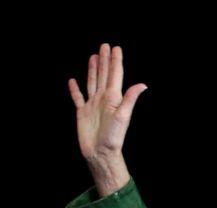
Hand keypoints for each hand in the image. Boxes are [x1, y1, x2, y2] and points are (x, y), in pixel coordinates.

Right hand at [67, 43, 147, 195]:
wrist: (100, 153)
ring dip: (93, 70)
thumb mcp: (123, 116)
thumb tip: (143, 85)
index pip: (115, 75)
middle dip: (105, 60)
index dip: (115, 61)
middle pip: (104, 75)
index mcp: (113, 98)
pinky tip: (73, 81)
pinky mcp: (82, 113)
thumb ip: (130, 99)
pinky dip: (75, 89)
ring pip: (92, 82)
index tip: (116, 48)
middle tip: (105, 45)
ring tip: (94, 57)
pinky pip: (77, 98)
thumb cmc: (113, 137)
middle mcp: (103, 99)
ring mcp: (92, 105)